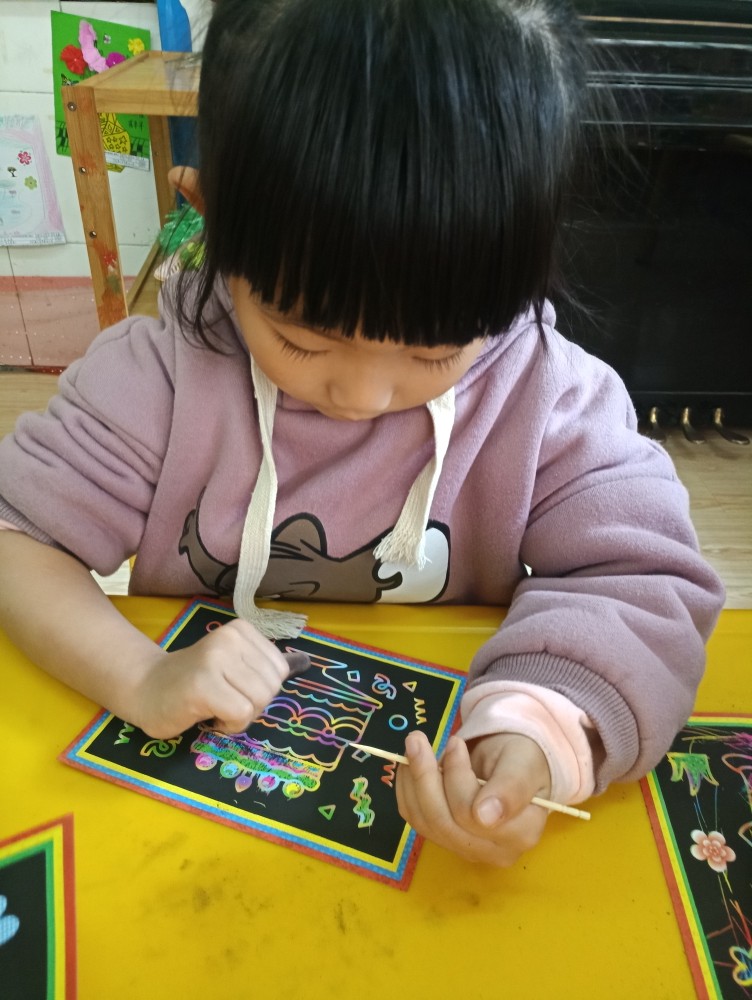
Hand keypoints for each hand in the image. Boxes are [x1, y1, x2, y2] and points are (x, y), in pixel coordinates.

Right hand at [129, 618, 292, 738]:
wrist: (146, 689)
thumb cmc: (194, 681)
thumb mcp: (235, 665)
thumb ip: (266, 665)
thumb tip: (306, 663)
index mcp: (242, 630)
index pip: (280, 671)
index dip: (260, 689)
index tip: (232, 687)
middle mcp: (230, 638)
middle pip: (271, 688)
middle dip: (251, 705)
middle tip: (221, 700)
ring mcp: (216, 659)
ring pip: (259, 702)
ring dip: (239, 716)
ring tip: (213, 706)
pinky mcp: (203, 685)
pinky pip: (241, 714)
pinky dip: (228, 725)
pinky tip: (207, 715)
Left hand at [395, 730, 551, 865]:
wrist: (513, 763)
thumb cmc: (522, 759)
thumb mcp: (523, 761)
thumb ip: (511, 786)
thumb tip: (484, 817)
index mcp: (523, 832)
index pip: (474, 815)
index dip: (457, 776)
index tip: (455, 742)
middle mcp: (495, 851)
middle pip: (446, 822)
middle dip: (426, 776)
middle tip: (418, 738)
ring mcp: (468, 849)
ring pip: (426, 822)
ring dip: (413, 780)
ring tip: (415, 744)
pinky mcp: (446, 841)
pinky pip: (416, 820)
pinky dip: (407, 789)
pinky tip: (410, 765)